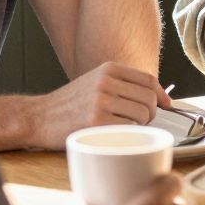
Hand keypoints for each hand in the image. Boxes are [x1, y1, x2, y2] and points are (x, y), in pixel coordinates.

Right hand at [28, 62, 162, 147]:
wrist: (39, 117)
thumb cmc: (70, 104)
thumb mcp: (95, 82)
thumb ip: (122, 84)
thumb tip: (159, 97)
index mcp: (108, 69)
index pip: (149, 80)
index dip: (161, 95)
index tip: (165, 105)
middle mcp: (106, 81)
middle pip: (149, 99)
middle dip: (151, 114)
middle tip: (139, 122)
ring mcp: (100, 101)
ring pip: (143, 115)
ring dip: (140, 126)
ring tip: (124, 128)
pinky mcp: (96, 122)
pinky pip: (129, 129)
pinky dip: (128, 135)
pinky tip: (116, 135)